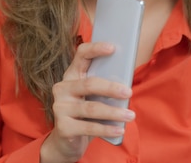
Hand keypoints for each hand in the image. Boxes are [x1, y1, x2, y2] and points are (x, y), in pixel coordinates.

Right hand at [40, 42, 135, 162]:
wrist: (66, 143)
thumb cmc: (86, 115)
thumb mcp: (93, 98)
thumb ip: (103, 89)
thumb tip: (127, 86)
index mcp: (71, 75)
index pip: (81, 55)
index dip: (95, 49)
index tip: (112, 48)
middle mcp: (62, 89)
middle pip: (89, 84)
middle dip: (111, 88)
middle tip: (129, 93)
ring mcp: (60, 108)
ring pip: (92, 108)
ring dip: (114, 112)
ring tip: (130, 115)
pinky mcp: (62, 127)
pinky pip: (89, 127)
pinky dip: (107, 129)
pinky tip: (120, 130)